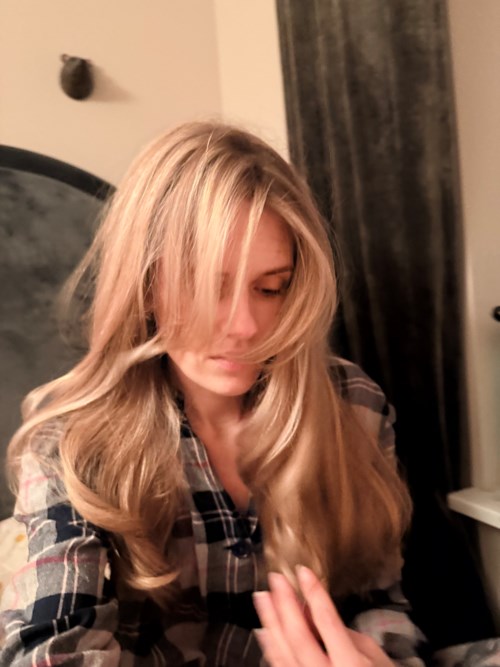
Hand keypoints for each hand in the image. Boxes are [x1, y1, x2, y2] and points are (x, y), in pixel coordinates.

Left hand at [253, 566, 394, 666]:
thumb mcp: (372, 652)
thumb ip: (342, 632)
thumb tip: (313, 610)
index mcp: (351, 663)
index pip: (327, 621)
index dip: (313, 593)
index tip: (302, 571)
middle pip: (299, 636)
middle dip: (285, 604)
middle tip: (276, 579)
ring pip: (283, 652)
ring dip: (270, 621)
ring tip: (263, 596)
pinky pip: (279, 666)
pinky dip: (270, 646)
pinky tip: (264, 629)